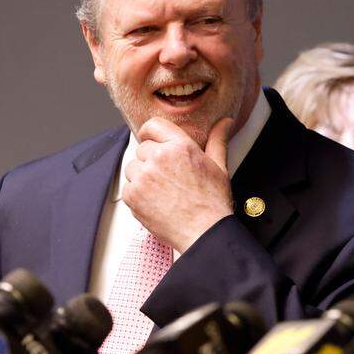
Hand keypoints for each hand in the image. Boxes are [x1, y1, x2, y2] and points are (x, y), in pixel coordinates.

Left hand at [123, 117, 233, 251]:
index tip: (155, 144)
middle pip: (143, 149)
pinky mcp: (133, 195)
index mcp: (180, 146)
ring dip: (143, 177)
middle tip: (169, 178)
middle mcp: (159, 157)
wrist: (204, 231)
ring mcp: (143, 176)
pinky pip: (128, 187)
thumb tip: (225, 122)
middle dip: (152, 161)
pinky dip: (138, 194)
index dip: (153, 135)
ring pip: (133, 168)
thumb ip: (218, 140)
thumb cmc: (212, 202)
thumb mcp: (219, 167)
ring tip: (163, 191)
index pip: (152, 126)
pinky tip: (156, 201)